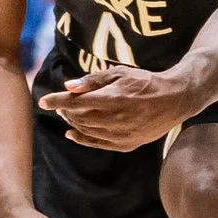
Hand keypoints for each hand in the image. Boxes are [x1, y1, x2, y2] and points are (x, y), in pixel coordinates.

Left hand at [37, 66, 191, 151]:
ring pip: (86, 131)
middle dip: (65, 110)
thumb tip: (69, 87)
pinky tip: (72, 133)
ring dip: (72, 122)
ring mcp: (122, 134)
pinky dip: (82, 139)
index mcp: (113, 98)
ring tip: (67, 114)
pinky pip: (98, 144)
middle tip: (60, 104)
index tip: (43, 100)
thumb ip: (93, 81)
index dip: (57, 101)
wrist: (174, 100)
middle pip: (79, 117)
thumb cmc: (145, 82)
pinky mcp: (127, 144)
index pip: (76, 102)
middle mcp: (116, 119)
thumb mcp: (120, 73)